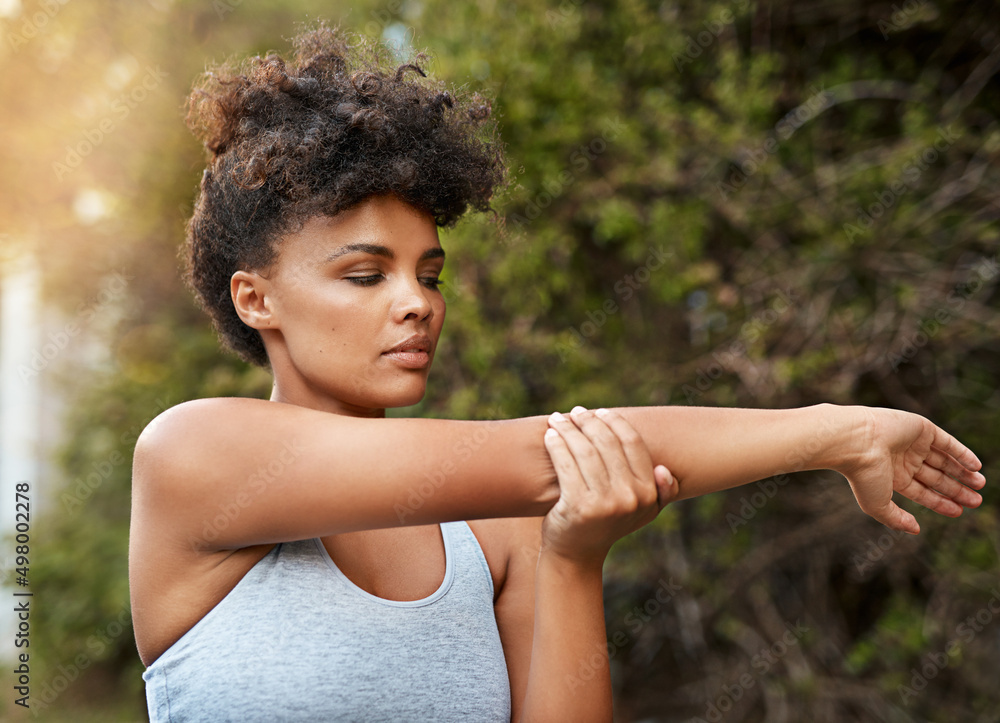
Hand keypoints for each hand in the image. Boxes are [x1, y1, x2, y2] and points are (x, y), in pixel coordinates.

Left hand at [541, 406, 676, 566]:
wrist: (577, 554)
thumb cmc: (607, 525)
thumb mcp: (642, 513)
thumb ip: (661, 493)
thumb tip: (664, 469)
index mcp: (648, 493)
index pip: (633, 444)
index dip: (616, 422)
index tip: (601, 412)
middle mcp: (630, 497)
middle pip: (607, 443)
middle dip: (589, 421)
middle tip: (576, 412)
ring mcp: (605, 503)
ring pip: (585, 450)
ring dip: (568, 429)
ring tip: (556, 419)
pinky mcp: (578, 506)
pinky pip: (566, 464)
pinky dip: (556, 445)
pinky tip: (549, 436)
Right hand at [838, 406, 985, 533]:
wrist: (855, 442)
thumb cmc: (862, 475)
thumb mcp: (878, 505)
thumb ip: (896, 519)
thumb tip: (915, 530)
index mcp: (893, 477)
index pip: (923, 492)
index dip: (941, 502)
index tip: (959, 511)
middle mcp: (904, 460)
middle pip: (936, 477)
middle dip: (956, 489)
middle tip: (976, 501)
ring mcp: (913, 444)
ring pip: (944, 460)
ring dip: (962, 472)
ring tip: (981, 484)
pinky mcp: (921, 428)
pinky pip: (947, 442)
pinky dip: (962, 453)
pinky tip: (976, 466)